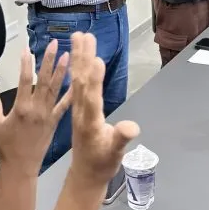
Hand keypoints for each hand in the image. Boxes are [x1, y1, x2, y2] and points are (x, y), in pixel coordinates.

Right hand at [0, 40, 70, 175]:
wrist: (21, 166)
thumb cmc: (6, 146)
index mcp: (21, 108)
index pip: (25, 80)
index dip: (26, 63)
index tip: (27, 50)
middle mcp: (37, 109)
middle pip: (44, 80)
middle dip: (49, 60)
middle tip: (55, 44)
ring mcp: (48, 115)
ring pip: (56, 89)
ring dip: (62, 71)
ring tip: (68, 55)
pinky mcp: (55, 121)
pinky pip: (64, 106)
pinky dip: (71, 94)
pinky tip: (78, 82)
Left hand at [69, 32, 138, 188]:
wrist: (86, 174)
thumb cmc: (102, 164)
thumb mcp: (115, 154)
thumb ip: (121, 139)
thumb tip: (131, 127)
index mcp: (90, 120)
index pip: (92, 96)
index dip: (95, 78)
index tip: (96, 58)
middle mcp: (82, 110)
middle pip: (82, 80)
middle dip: (83, 57)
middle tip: (83, 35)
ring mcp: (79, 108)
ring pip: (78, 79)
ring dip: (78, 57)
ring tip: (78, 36)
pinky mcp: (79, 107)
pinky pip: (77, 84)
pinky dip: (77, 68)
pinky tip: (78, 57)